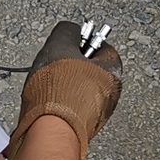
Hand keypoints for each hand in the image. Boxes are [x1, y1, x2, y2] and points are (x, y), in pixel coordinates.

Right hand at [6, 21, 122, 159]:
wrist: (49, 130)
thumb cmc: (58, 91)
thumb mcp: (59, 45)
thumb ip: (67, 30)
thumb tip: (72, 29)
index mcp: (113, 72)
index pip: (100, 45)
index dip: (80, 42)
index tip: (66, 44)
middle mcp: (111, 94)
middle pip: (87, 68)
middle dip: (68, 65)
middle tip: (54, 66)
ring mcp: (97, 112)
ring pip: (77, 88)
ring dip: (61, 84)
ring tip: (47, 85)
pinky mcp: (81, 126)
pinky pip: (70, 105)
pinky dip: (58, 102)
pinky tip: (47, 101)